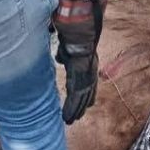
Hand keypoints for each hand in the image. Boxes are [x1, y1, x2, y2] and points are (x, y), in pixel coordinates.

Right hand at [52, 0, 104, 123]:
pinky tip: (68, 116)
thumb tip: (60, 59)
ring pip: (81, 97)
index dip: (86, 93)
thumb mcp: (69, 44)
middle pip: (86, 92)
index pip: (87, 81)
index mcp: (87, 62)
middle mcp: (89, 70)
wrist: (80, 28)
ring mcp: (86, 74)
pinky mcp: (80, 77)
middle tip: (76, 118)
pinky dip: (71, 107)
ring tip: (69, 121)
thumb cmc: (74, 31)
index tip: (85, 103)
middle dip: (81, 105)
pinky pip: (76, 96)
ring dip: (75, 110)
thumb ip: (65, 52)